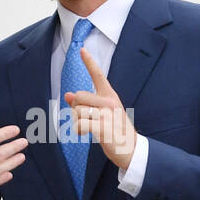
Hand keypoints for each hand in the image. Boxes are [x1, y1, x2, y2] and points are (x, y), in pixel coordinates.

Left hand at [64, 49, 137, 168]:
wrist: (132, 150)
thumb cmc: (115, 132)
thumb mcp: (102, 115)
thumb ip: (84, 104)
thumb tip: (67, 94)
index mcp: (110, 96)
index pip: (98, 76)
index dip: (89, 62)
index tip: (81, 49)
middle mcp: (110, 102)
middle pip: (79, 96)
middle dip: (76, 109)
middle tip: (88, 120)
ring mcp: (107, 115)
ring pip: (78, 111)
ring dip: (77, 122)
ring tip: (88, 129)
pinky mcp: (103, 128)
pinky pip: (80, 123)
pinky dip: (78, 130)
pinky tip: (83, 133)